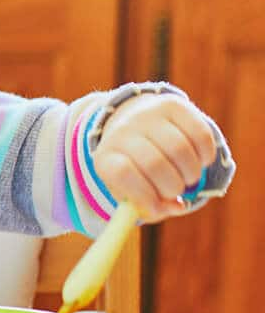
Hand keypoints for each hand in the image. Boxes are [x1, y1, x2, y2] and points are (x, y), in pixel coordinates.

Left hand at [93, 93, 216, 222]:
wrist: (136, 126)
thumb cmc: (136, 170)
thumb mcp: (134, 192)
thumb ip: (153, 206)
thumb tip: (179, 207)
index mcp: (106, 157)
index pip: (123, 174)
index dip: (144, 195)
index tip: (159, 207)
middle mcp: (123, 132)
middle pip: (154, 163)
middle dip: (173, 187)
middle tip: (178, 191)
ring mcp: (147, 115)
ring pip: (180, 149)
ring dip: (191, 173)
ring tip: (188, 177)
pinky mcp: (173, 105)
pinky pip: (199, 134)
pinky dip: (205, 155)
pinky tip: (200, 161)